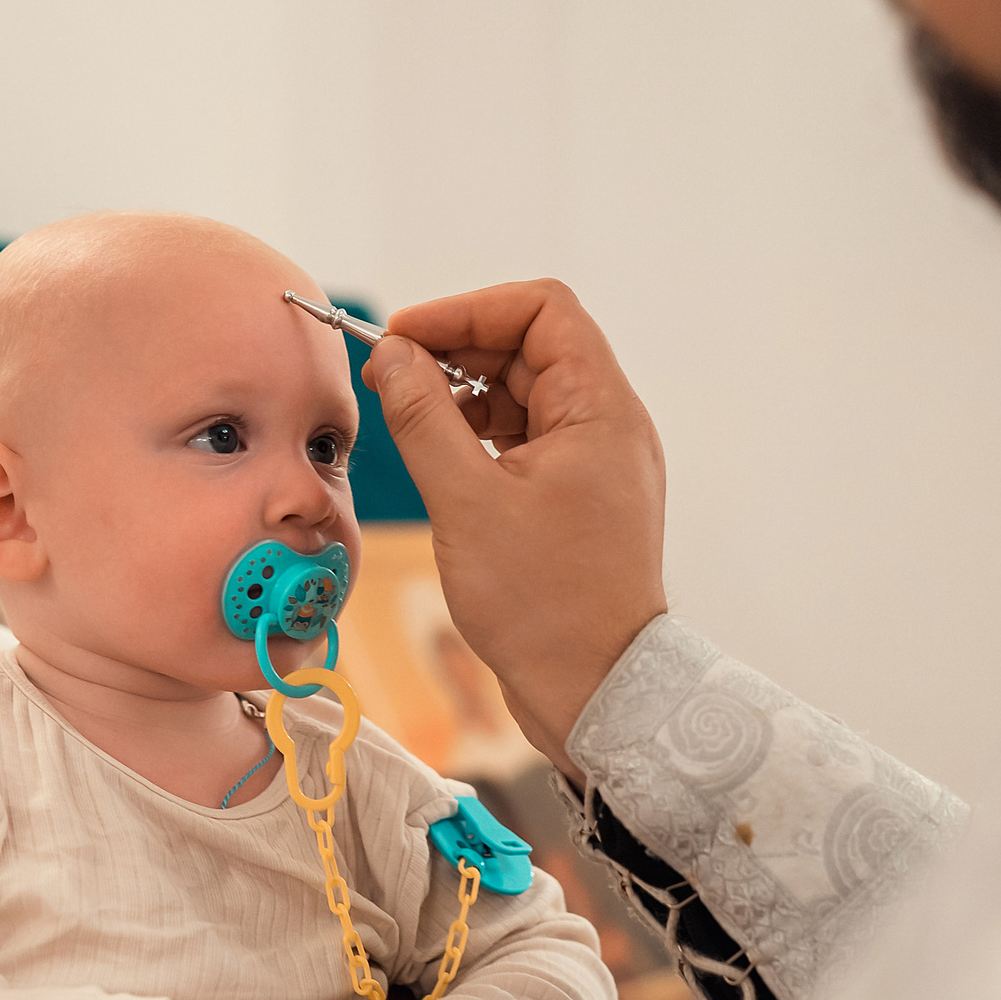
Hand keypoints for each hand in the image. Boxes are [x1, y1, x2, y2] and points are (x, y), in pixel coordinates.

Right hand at [365, 282, 665, 779]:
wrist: (596, 691)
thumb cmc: (544, 605)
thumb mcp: (465, 501)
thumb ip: (423, 417)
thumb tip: (394, 356)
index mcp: (601, 410)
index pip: (542, 308)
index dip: (468, 310)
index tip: (407, 338)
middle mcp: (609, 425)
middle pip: (531, 346)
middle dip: (458, 350)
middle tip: (392, 378)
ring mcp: (596, 462)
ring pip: (525, 393)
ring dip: (464, 394)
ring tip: (409, 421)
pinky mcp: (577, 496)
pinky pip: (527, 438)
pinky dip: (480, 435)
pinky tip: (439, 458)